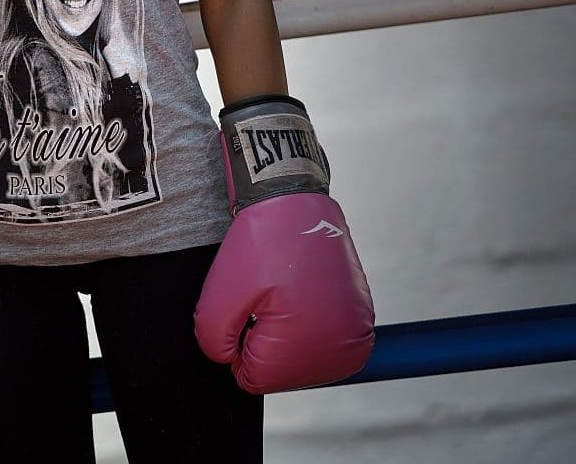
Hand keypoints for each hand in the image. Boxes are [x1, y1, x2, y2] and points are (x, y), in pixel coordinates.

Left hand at [194, 95, 374, 392]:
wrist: (295, 197)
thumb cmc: (258, 242)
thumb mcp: (219, 293)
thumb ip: (213, 340)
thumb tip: (229, 360)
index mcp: (310, 345)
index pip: (254, 378)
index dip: (235, 344)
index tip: (242, 305)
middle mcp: (344, 346)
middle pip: (281, 374)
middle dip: (260, 341)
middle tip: (261, 296)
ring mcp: (358, 331)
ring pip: (300, 359)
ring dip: (282, 335)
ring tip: (280, 293)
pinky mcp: (362, 316)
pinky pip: (320, 341)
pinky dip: (303, 325)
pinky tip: (296, 293)